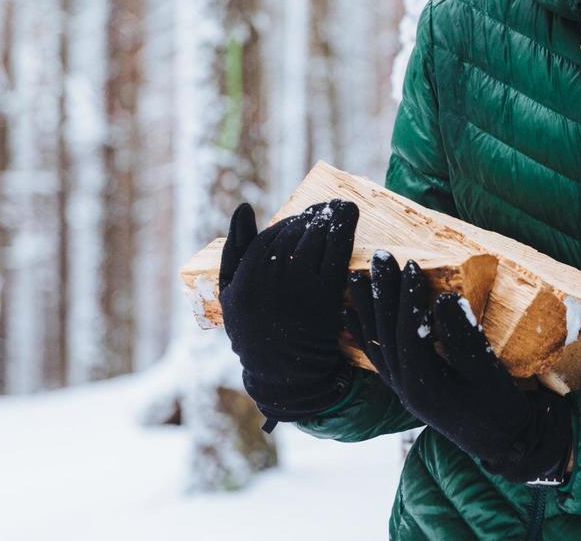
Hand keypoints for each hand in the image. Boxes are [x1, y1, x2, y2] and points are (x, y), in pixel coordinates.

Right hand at [218, 198, 360, 425]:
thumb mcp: (231, 292)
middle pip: (296, 232)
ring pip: (316, 236)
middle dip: (314, 216)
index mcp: (245, 276)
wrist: (285, 373)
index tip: (305, 219)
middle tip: (327, 209)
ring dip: (330, 217)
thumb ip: (234, 248)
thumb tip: (244, 206)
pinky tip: (349, 219)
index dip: (291, 223)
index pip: (272, 235)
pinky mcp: (324, 293)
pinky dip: (344, 229)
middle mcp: (269, 276)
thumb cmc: (255, 330)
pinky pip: (335, 250)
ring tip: (340, 210)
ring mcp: (298, 284)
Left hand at [343, 252, 573, 483]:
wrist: (505, 442)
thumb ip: (466, 337)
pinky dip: (362, 334)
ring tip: (354, 277)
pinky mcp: (405, 389)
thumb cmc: (502, 407)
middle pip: (385, 334)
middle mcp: (406, 389)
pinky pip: (376, 358)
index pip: (408, 333)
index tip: (411, 265)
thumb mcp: (489, 372)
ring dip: (365, 309)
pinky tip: (348, 315)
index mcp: (426, 386)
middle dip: (381, 293)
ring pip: (376, 344)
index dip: (408, 298)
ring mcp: (402, 390)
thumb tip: (444, 298)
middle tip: (379, 257)